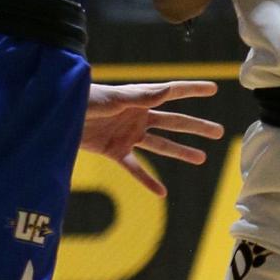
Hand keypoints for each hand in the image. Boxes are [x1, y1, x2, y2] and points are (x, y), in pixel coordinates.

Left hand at [80, 80, 223, 196]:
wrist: (60, 115)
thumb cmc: (85, 100)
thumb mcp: (113, 98)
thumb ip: (139, 97)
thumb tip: (166, 92)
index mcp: (140, 98)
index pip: (172, 92)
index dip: (193, 89)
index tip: (214, 87)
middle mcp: (138, 116)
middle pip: (174, 122)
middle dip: (196, 126)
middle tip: (219, 131)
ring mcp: (128, 135)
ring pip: (161, 145)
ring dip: (181, 151)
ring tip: (202, 158)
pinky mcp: (115, 151)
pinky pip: (135, 168)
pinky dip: (148, 180)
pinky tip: (162, 193)